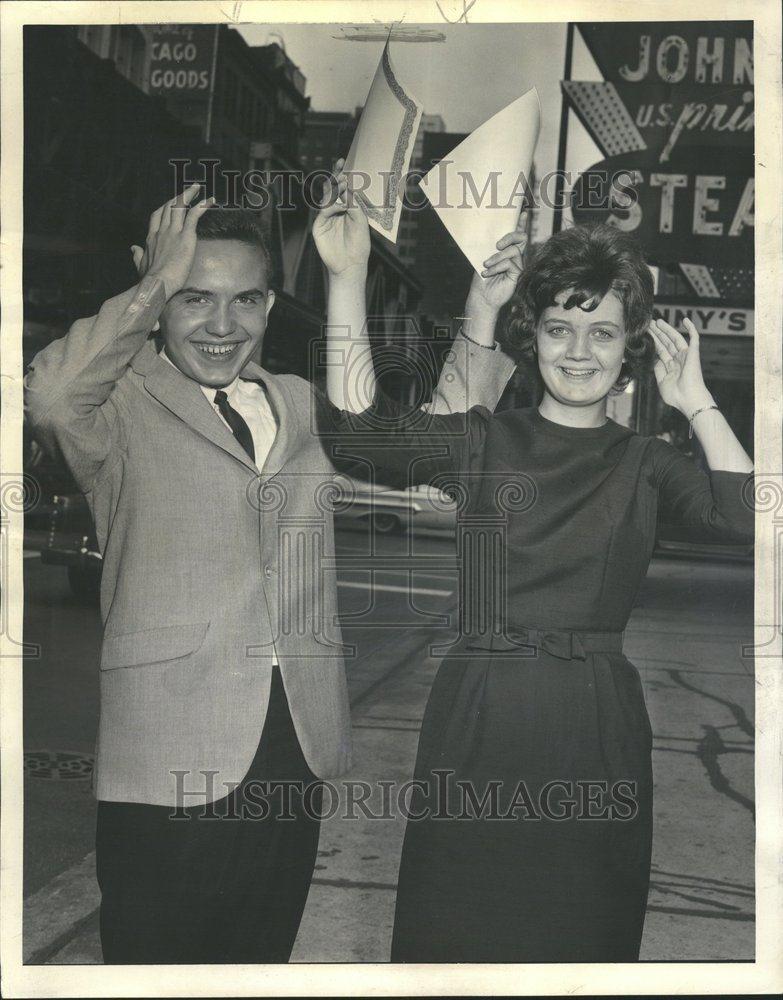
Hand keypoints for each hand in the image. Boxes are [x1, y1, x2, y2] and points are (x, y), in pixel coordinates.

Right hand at [130, 184, 213, 297]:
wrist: (157, 283)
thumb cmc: (149, 279)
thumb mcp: (140, 265)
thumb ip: (137, 255)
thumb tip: (133, 248)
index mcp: (151, 237)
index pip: (157, 216)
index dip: (164, 207)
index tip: (170, 203)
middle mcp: (161, 231)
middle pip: (168, 207)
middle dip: (177, 197)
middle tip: (186, 191)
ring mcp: (173, 232)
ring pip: (179, 206)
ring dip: (188, 194)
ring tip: (195, 187)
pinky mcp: (185, 236)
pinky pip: (193, 215)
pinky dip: (202, 205)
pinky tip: (210, 200)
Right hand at [312, 158, 370, 279]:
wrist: (351, 265)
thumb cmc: (359, 245)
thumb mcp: (361, 222)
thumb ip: (355, 205)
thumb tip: (348, 188)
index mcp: (346, 207)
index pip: (342, 188)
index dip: (341, 174)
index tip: (343, 160)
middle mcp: (335, 210)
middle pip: (332, 189)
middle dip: (335, 178)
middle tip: (341, 169)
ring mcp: (325, 218)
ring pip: (327, 198)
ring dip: (334, 190)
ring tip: (343, 183)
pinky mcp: (319, 226)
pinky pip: (324, 212)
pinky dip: (332, 206)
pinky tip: (340, 206)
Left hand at [467, 215, 528, 313]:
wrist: (482, 297)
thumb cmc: (481, 279)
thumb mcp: (483, 259)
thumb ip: (489, 248)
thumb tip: (489, 234)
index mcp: (507, 251)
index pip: (516, 236)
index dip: (521, 224)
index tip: (522, 213)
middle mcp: (515, 257)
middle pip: (521, 238)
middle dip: (510, 236)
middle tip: (497, 245)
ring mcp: (517, 265)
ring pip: (513, 251)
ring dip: (497, 257)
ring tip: (485, 265)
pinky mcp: (517, 274)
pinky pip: (510, 263)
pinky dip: (496, 267)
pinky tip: (487, 273)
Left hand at [649, 317, 711, 414]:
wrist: (688, 398)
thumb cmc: (676, 395)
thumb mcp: (661, 382)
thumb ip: (658, 369)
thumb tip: (655, 358)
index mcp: (671, 367)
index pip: (661, 351)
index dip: (654, 342)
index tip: (646, 334)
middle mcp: (678, 360)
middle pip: (666, 343)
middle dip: (657, 333)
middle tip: (649, 324)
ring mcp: (686, 356)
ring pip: (675, 338)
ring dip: (667, 329)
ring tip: (657, 321)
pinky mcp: (693, 353)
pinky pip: (694, 338)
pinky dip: (691, 328)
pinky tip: (685, 320)